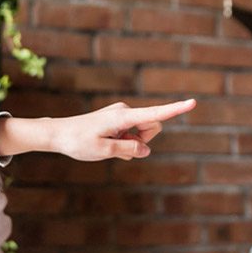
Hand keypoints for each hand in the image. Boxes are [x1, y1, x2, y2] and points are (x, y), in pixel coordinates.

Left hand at [0, 99, 195, 160]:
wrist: (58, 134)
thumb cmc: (78, 142)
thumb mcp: (103, 150)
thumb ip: (128, 149)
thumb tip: (146, 149)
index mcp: (123, 116)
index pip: (155, 114)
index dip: (175, 110)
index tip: (193, 102)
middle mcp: (125, 112)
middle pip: (152, 126)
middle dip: (144, 140)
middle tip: (119, 148)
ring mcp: (122, 116)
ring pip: (142, 132)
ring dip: (133, 143)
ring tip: (110, 146)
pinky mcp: (118, 121)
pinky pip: (132, 134)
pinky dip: (125, 143)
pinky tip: (107, 145)